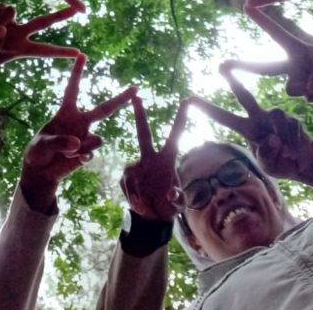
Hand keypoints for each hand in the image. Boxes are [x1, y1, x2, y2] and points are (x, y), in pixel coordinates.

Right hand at [0, 4, 81, 71]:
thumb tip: (2, 29)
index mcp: (22, 49)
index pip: (45, 50)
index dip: (61, 52)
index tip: (78, 53)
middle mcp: (21, 33)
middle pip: (44, 22)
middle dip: (60, 16)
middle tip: (76, 10)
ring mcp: (11, 21)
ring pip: (13, 11)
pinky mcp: (0, 12)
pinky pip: (0, 8)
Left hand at [20, 55, 135, 211]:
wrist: (41, 172)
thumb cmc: (38, 152)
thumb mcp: (42, 145)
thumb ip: (59, 142)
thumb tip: (77, 143)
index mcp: (66, 113)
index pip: (72, 89)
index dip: (77, 72)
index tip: (82, 54)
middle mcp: (79, 122)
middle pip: (104, 109)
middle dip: (120, 99)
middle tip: (135, 88)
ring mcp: (85, 137)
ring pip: (96, 139)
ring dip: (82, 147)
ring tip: (66, 154)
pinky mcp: (87, 152)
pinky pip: (91, 153)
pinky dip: (82, 157)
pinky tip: (74, 160)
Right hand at [119, 96, 188, 221]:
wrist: (150, 217)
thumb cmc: (169, 206)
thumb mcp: (178, 205)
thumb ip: (177, 198)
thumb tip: (170, 192)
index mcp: (168, 159)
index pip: (175, 135)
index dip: (181, 118)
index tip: (186, 100)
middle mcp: (150, 158)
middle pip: (143, 133)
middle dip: (139, 114)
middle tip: (136, 96)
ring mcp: (136, 165)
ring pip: (134, 174)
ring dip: (141, 193)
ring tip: (148, 205)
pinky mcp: (125, 174)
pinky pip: (128, 185)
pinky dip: (134, 197)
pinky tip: (140, 203)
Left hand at [188, 85, 312, 182]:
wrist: (302, 163)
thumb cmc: (279, 163)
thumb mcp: (269, 164)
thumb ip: (268, 154)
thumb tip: (273, 138)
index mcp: (246, 129)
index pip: (223, 117)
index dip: (207, 108)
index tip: (189, 99)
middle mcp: (259, 117)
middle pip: (244, 95)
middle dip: (233, 80)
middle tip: (221, 66)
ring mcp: (276, 116)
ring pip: (277, 114)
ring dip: (282, 136)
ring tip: (286, 153)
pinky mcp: (293, 119)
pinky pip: (292, 127)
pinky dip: (294, 142)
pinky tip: (295, 151)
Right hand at [230, 6, 312, 105]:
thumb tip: (307, 91)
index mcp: (298, 49)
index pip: (278, 33)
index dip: (263, 20)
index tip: (247, 5)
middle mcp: (292, 65)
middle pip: (264, 68)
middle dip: (242, 66)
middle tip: (222, 65)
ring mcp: (298, 82)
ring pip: (296, 89)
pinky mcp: (305, 97)